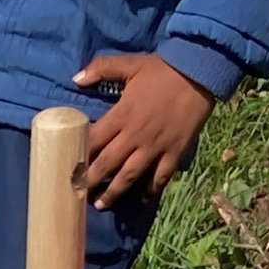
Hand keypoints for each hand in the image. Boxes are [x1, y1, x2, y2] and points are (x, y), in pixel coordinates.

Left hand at [76, 54, 215, 208]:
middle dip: (89, 182)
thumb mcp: (132, 63)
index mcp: (122, 115)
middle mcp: (135, 135)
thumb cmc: (164, 68)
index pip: (93, 141)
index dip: (78, 156)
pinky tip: (143, 199)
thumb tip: (76, 77)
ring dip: (113, 193)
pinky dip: (152, 189)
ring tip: (101, 204)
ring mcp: (155, 146)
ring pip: (129, 176)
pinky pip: (160, 176)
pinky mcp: (174, 151)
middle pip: (106, 165)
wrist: (202, 69)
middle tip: (76, 194)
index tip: (66, 169)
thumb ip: (102, 68)